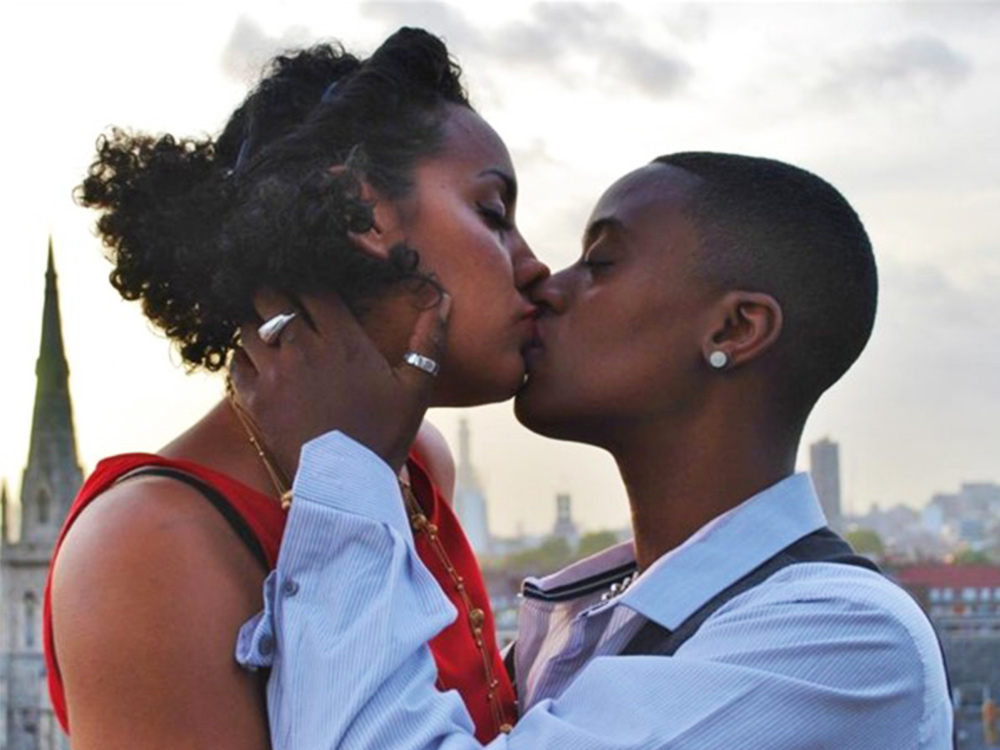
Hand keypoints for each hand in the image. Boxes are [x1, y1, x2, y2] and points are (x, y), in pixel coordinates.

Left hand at [230, 288, 450, 476]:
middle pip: (271, 297)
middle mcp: (305, 349)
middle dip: (274, 295)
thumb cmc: (385, 435)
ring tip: (270, 335)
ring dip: (258, 326)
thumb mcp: (416, 388)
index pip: (312, 287)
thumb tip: (446, 299)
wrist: (347, 486)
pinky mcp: (255, 400)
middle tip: (282, 304)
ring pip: (249, 327)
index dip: (307, 282)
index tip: (309, 289)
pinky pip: (237, 362)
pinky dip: (245, 358)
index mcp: (343, 340)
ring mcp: (275, 374)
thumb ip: (429, 340)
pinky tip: (260, 365)